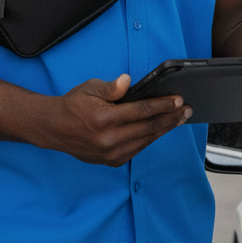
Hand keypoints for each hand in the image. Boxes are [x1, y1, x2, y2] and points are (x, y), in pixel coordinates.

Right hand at [36, 74, 191, 166]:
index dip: (162, 105)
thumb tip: (128, 81)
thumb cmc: (74, 105)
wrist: (54, 129)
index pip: (141, 111)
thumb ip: (111, 87)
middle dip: (171, 118)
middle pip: (148, 127)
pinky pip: (137, 149)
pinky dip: (151, 139)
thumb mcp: (90, 88)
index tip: (178, 100)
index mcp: (103, 118)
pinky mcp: (111, 161)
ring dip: (165, 129)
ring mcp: (110, 153)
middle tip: (187, 110)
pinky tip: (161, 130)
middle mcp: (108, 139)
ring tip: (180, 119)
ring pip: (146, 140)